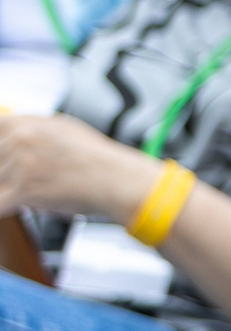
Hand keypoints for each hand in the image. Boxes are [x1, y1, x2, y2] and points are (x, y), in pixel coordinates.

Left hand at [0, 113, 158, 220]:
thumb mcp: (63, 128)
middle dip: (5, 173)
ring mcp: (21, 164)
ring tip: (35, 190)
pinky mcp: (24, 190)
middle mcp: (22, 139)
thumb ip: (32, 129)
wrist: (118, 180)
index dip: (1, 150)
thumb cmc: (99, 159)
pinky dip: (6, 206)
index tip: (6, 159)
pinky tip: (20, 204)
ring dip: (9, 190)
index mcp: (28, 123)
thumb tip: (12, 134)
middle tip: (24, 178)